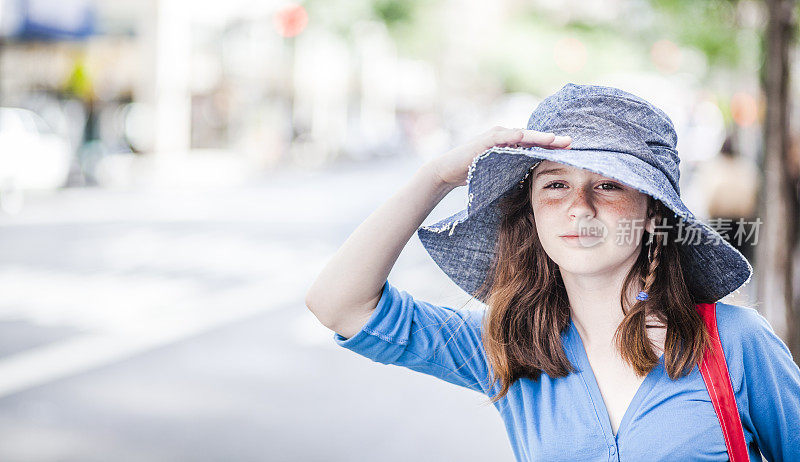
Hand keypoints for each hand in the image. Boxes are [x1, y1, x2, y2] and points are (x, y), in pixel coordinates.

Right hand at [426, 126, 571, 186]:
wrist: (448, 172)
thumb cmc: (474, 174)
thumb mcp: (500, 173)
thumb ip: (516, 171)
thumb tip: (533, 179)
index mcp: (510, 144)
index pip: (534, 144)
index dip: (551, 146)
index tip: (569, 150)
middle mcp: (504, 136)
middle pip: (532, 137)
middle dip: (551, 140)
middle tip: (570, 142)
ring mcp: (494, 136)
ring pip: (521, 135)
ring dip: (538, 137)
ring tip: (554, 139)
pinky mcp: (483, 141)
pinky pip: (501, 137)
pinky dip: (513, 136)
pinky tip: (524, 137)